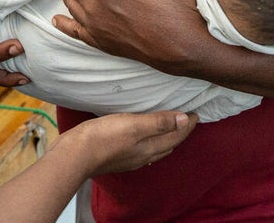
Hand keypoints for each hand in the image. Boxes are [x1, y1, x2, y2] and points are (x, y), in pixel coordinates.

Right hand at [59, 110, 194, 174]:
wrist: (77, 154)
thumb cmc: (105, 137)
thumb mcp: (134, 125)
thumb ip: (159, 123)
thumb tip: (185, 120)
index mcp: (150, 148)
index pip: (176, 136)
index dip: (188, 124)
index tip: (197, 114)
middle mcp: (144, 156)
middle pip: (169, 144)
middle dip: (180, 132)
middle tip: (187, 119)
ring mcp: (131, 159)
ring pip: (156, 148)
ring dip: (166, 137)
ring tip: (170, 126)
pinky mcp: (119, 157)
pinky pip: (144, 149)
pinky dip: (152, 141)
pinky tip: (145, 137)